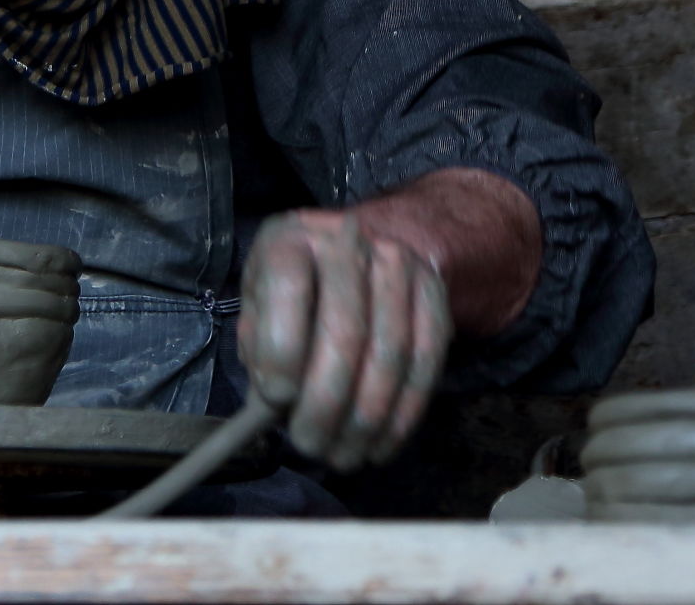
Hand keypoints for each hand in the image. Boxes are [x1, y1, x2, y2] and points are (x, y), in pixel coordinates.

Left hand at [241, 208, 452, 470]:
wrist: (364, 255)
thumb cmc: (297, 292)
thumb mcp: (261, 305)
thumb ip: (259, 349)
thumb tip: (271, 404)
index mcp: (291, 240)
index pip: (287, 287)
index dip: (282, 348)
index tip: (277, 399)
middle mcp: (348, 244)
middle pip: (345, 329)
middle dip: (325, 401)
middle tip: (309, 445)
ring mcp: (398, 265)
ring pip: (390, 353)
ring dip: (365, 418)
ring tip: (342, 455)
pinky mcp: (434, 295)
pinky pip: (426, 362)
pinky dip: (402, 414)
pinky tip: (379, 445)